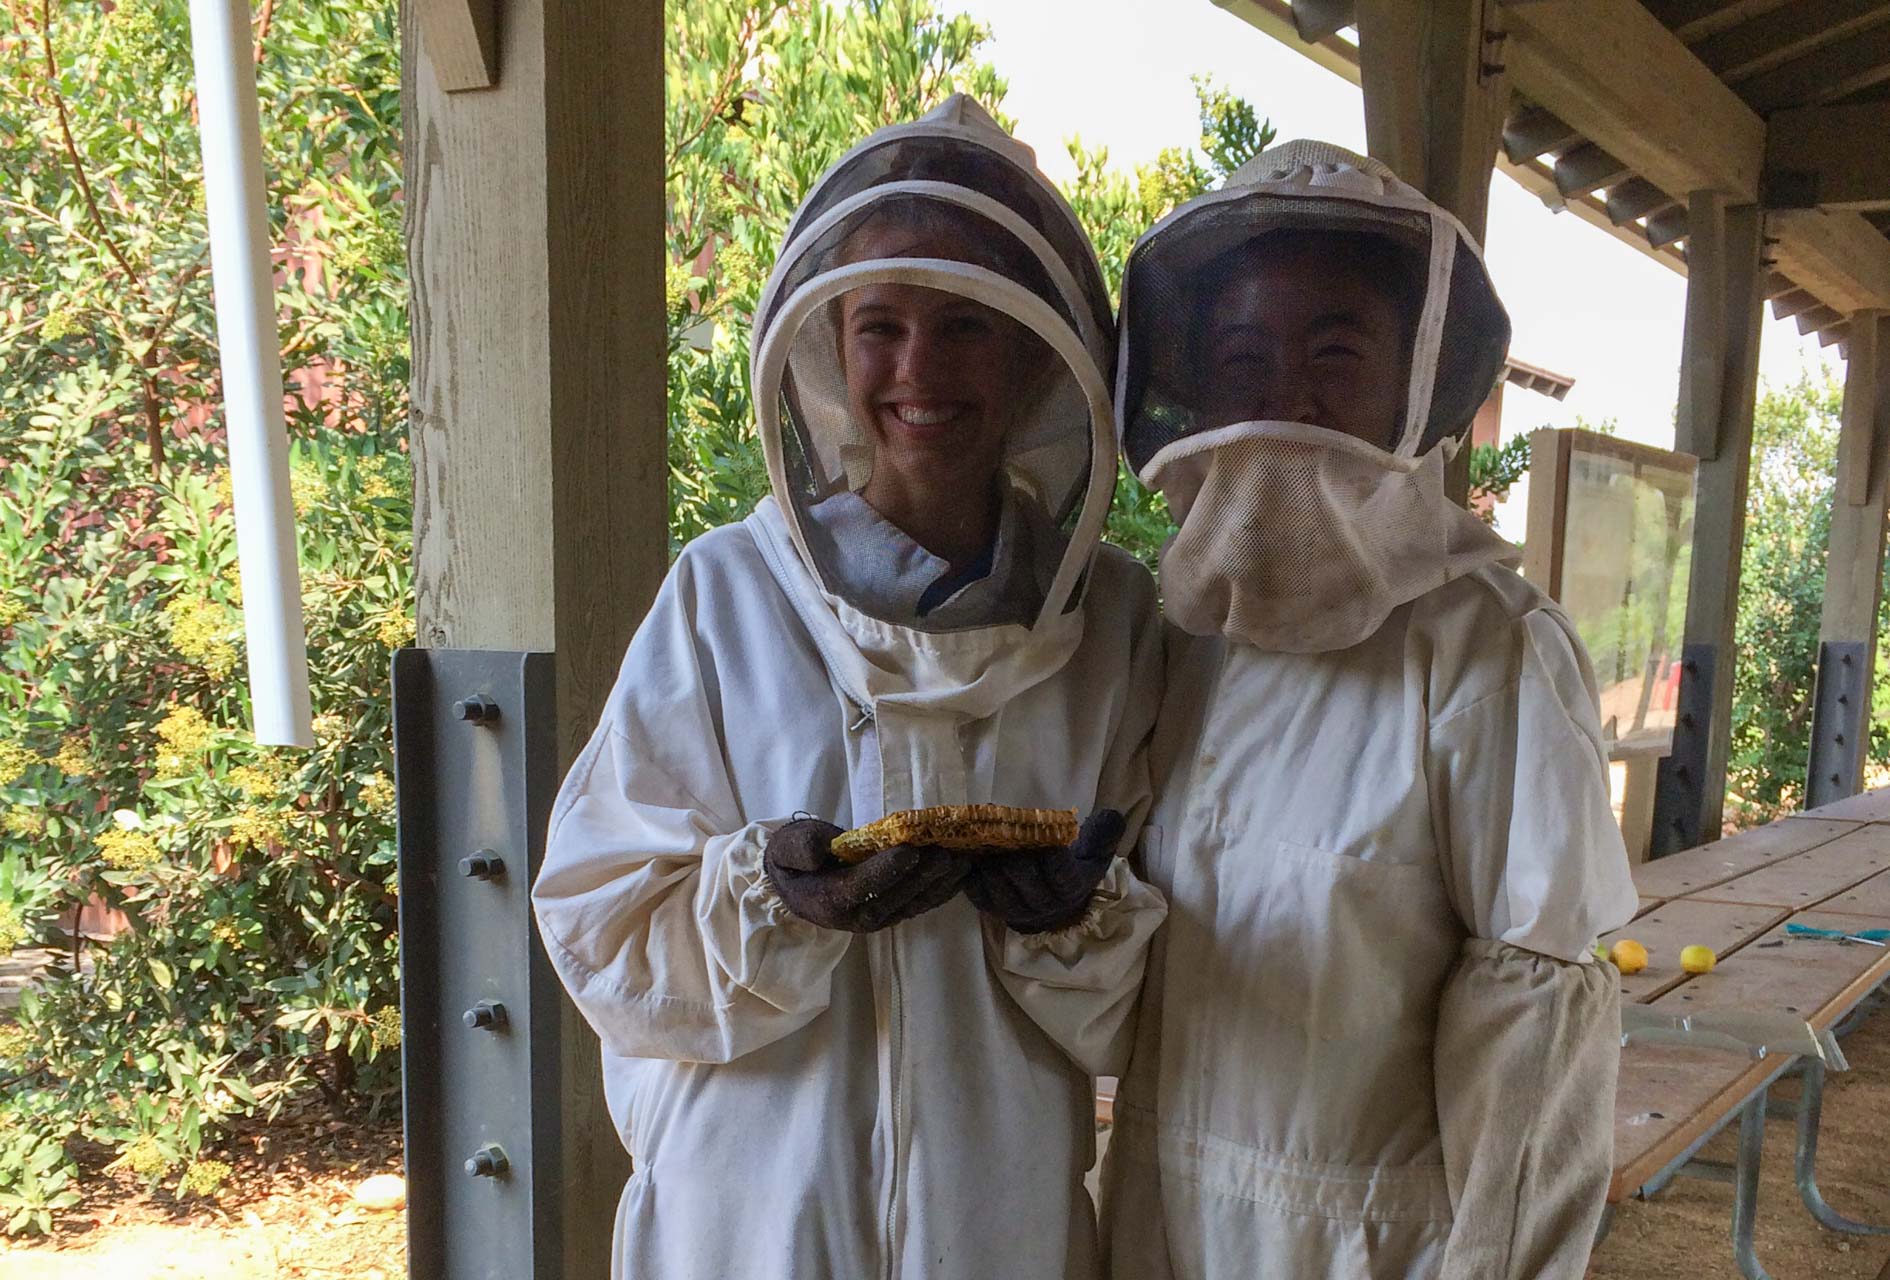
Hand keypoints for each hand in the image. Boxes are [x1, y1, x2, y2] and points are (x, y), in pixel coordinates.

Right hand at [763, 818, 970, 932]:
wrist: (798, 883)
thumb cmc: (795, 858)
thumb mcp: (787, 847)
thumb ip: (801, 848)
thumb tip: (820, 852)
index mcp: (829, 900)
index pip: (861, 886)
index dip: (886, 869)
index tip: (909, 850)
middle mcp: (856, 917)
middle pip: (894, 897)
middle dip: (922, 875)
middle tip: (945, 852)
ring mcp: (877, 919)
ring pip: (912, 904)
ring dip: (939, 884)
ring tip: (961, 861)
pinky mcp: (892, 914)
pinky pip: (919, 905)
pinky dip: (941, 891)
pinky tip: (960, 874)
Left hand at [964, 809, 1125, 934]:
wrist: (1054, 906)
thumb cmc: (1073, 870)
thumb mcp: (1094, 854)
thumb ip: (1103, 836)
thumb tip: (1113, 816)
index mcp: (1069, 888)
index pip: (1062, 875)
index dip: (1054, 859)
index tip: (1050, 842)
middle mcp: (1042, 904)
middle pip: (1025, 878)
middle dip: (1016, 855)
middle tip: (1006, 833)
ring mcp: (1014, 909)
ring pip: (998, 887)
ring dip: (990, 864)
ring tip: (983, 842)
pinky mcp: (991, 908)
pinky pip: (977, 895)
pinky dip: (970, 876)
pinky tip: (967, 858)